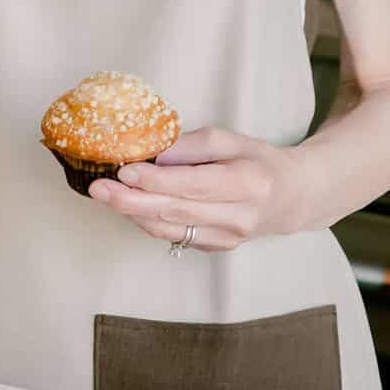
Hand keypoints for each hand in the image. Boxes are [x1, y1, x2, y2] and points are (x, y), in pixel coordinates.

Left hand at [88, 127, 297, 250]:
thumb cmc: (258, 161)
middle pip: (176, 212)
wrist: (291, 197)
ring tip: (105, 195)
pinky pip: (176, 237)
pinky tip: (131, 206)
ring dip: (134, 213)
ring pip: (171, 229)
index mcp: (247, 183)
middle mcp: (238, 217)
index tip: (125, 170)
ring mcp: (228, 239)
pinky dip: (149, 222)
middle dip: (132, 201)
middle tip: (99, 189)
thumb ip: (194, 145)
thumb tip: (155, 153)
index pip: (193, 185)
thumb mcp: (233, 140)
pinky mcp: (217, 249)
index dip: (156, 181)